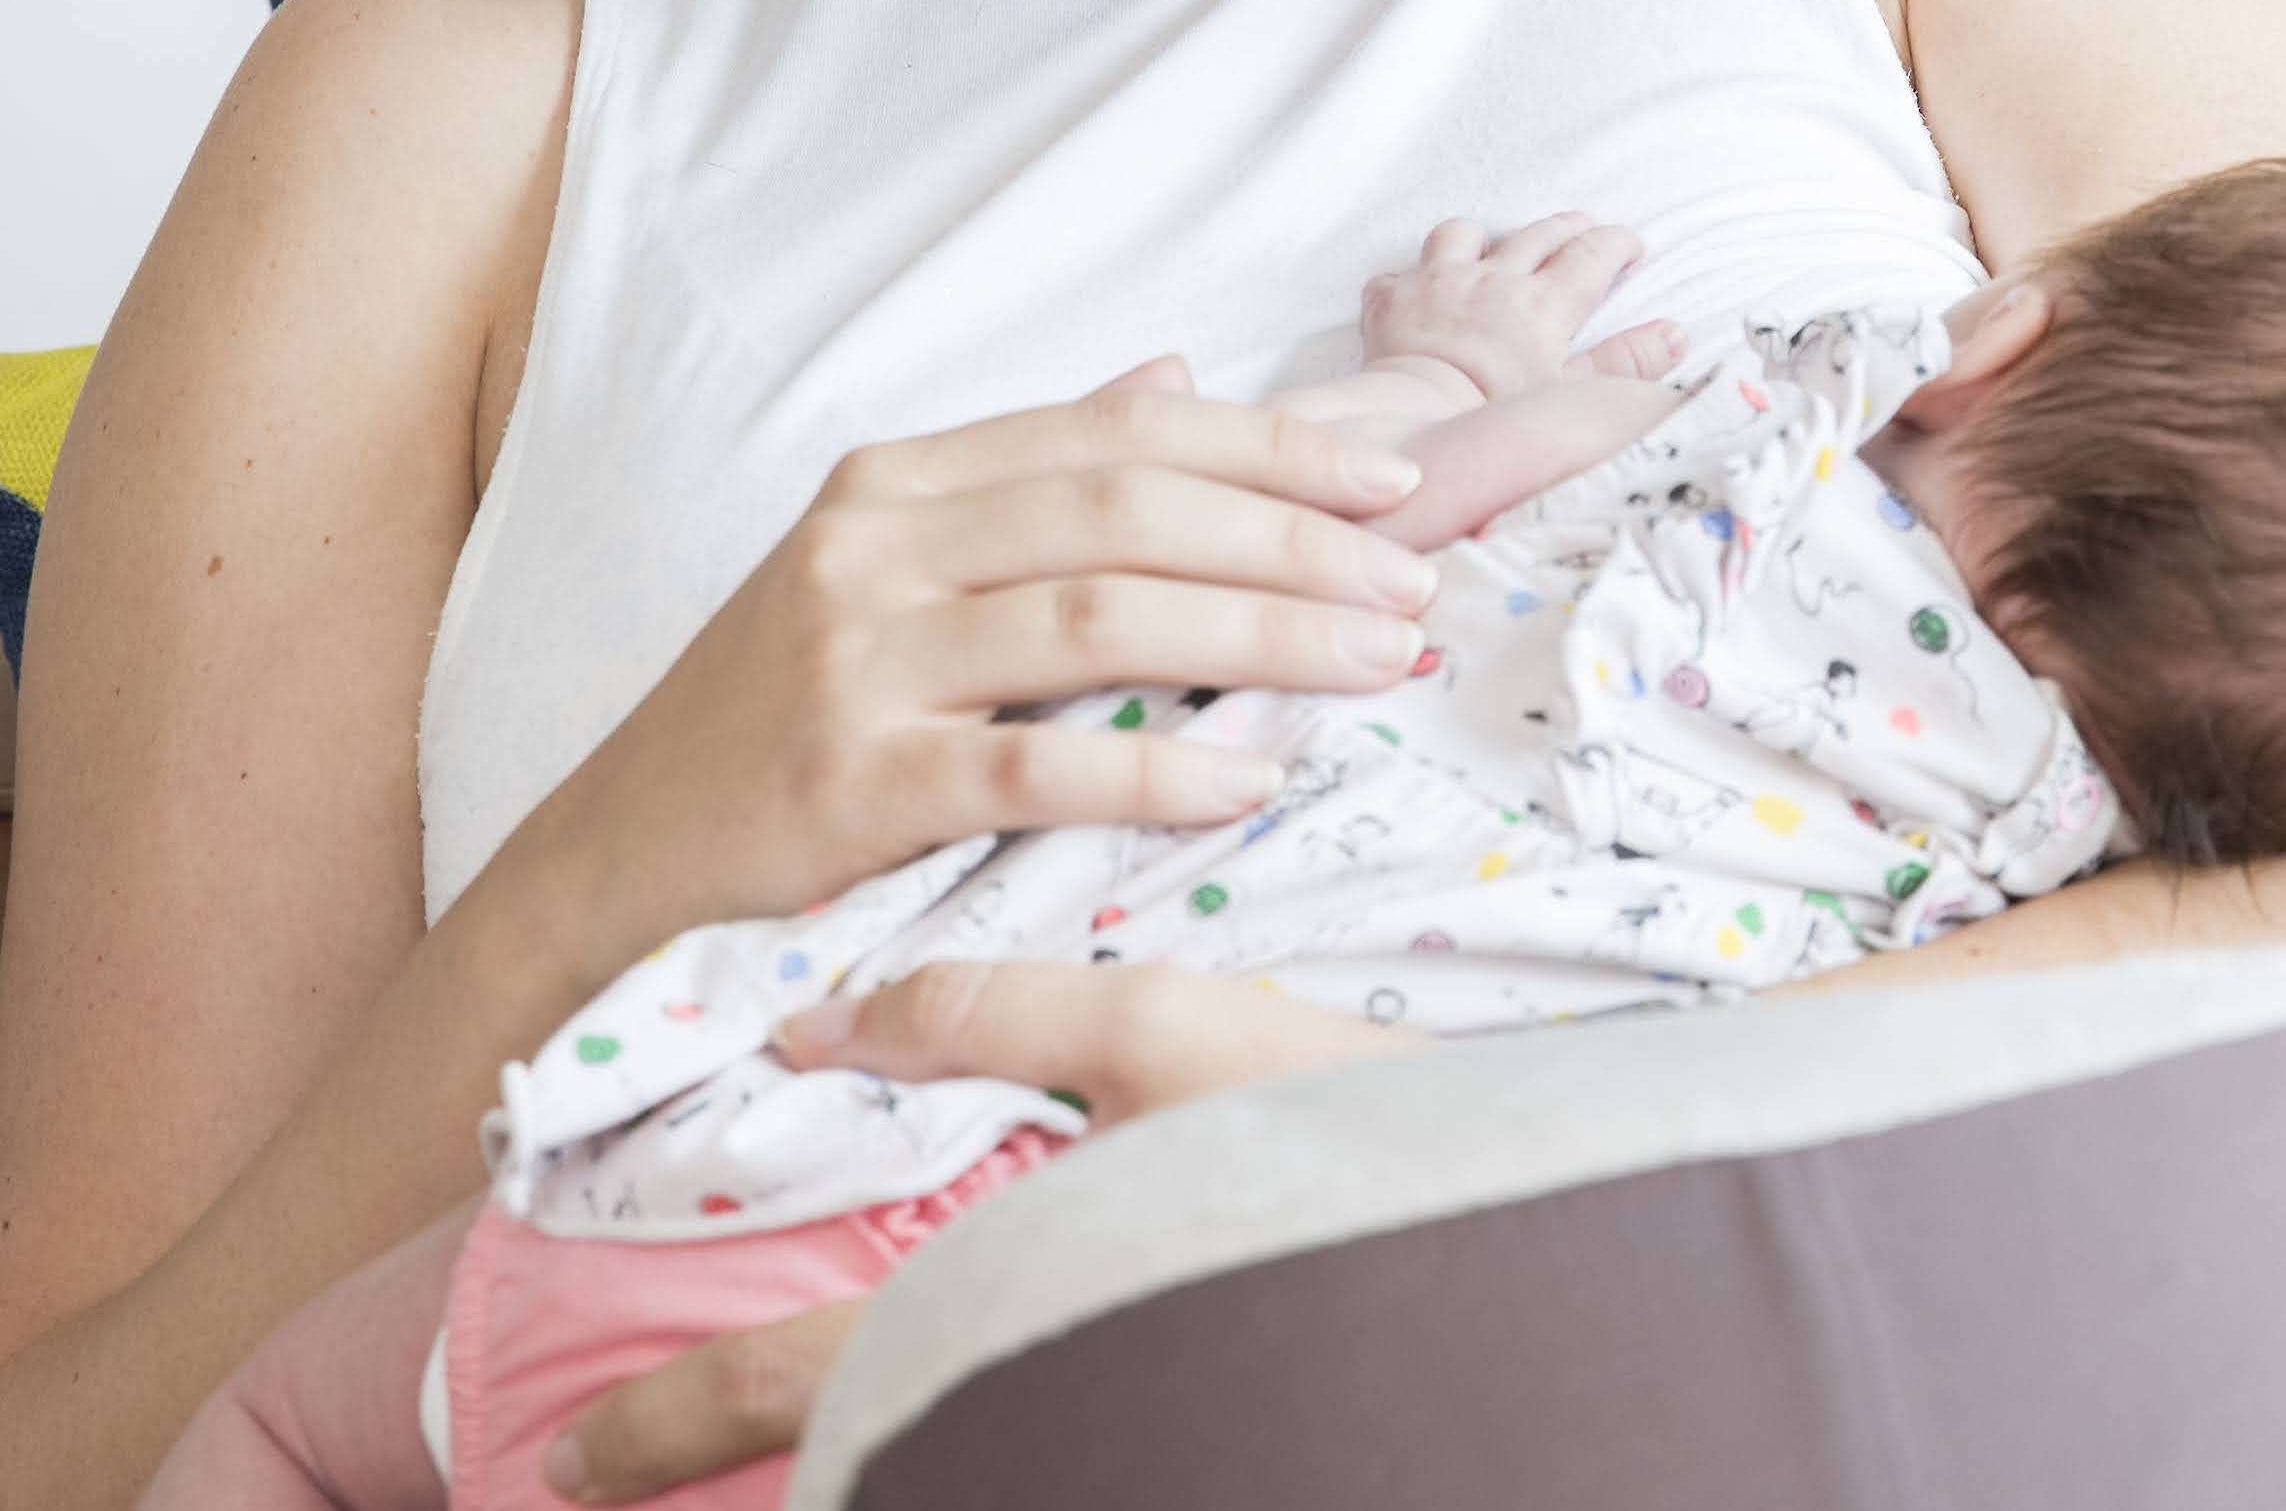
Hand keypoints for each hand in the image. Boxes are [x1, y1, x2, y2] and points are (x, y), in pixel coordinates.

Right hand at [501, 355, 1445, 976]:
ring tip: (1375, 662)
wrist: (614, 863)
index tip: (1394, 481)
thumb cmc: (779, 715)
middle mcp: (874, 546)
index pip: (1121, 437)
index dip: (1270, 449)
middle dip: (1295, 543)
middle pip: (1131, 514)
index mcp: (901, 481)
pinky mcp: (848, 780)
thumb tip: (1177, 377)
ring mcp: (856, 659)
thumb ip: (1036, 473)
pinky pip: (1032, 766)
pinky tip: (1249, 778)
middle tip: (1412, 580)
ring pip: (1102, 622)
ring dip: (1263, 640)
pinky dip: (1154, 771)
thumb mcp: (892, 567)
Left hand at [538, 964, 1419, 1502]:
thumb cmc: (1328, 1133)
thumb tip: (829, 1024)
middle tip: (608, 1482)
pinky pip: (1018, 1433)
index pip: (801, 1394)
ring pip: (934, 1462)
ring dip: (853, 1447)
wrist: (1515, 1243)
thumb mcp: (1169, 1040)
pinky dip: (957, 1422)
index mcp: (1009, 1311)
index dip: (673, 1425)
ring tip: (767, 1416)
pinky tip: (961, 1378)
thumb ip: (994, 1023)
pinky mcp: (1157, 1407)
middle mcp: (1037, 1400)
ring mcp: (1093, 1420)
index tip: (569, 1467)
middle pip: (847, 1461)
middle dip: (731, 1457)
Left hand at [1360, 212, 1681, 399]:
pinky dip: (1408, 280)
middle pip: (1537, 234)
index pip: (1592, 254)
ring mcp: (1439, 283)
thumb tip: (1676, 333)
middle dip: (1567, 228)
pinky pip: (1396, 275)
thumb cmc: (1499, 418)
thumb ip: (1627, 362)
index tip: (1631, 245)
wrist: (1417, 424)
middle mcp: (1494, 280)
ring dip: (1480, 238)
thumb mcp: (1575, 397)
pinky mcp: (1392, 301)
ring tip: (1489, 249)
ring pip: (1462, 234)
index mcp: (1545, 304)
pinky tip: (1414, 294)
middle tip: (1583, 230)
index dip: (1617, 244)